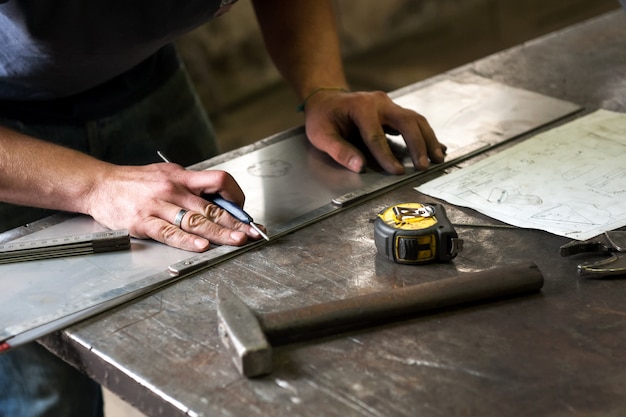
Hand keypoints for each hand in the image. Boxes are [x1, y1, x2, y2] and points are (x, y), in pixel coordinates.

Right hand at [85, 162, 263, 251]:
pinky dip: (186, 241)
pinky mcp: (142, 222)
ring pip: (195, 221)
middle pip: (211, 206)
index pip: (218, 180)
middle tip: (252, 233)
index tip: (243, 212)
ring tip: (236, 241)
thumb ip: (190, 186)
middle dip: (235, 222)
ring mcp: (157, 206)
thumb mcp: (166, 174)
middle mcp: (172, 189)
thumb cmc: (135, 182)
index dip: (234, 196)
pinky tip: (201, 246)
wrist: (99, 184)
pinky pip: (169, 233)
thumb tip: (219, 199)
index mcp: (181, 177)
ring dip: (218, 233)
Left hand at [302, 89, 446, 173]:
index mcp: (360, 107)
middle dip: (417, 145)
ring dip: (428, 139)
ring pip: (416, 119)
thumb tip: (359, 166)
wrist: (327, 99)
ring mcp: (389, 104)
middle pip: (406, 121)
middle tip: (424, 166)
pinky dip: (426, 135)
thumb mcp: (321, 135)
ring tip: (437, 159)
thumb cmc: (323, 118)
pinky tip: (437, 148)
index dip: (387, 155)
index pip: (376, 135)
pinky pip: (415, 121)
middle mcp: (379, 102)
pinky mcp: (394, 110)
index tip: (397, 172)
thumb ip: (340, 151)